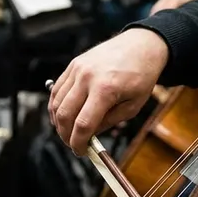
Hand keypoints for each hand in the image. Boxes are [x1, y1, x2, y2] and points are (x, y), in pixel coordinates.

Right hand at [49, 28, 168, 154]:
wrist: (141, 45)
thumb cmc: (141, 74)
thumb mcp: (133, 105)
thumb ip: (109, 122)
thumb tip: (90, 136)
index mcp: (105, 89)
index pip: (83, 124)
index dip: (78, 143)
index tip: (81, 151)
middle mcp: (87, 77)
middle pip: (64, 115)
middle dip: (65, 135)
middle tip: (73, 144)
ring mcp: (77, 69)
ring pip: (56, 103)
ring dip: (58, 122)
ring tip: (68, 131)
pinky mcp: (73, 64)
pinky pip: (57, 90)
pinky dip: (56, 106)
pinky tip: (62, 115)